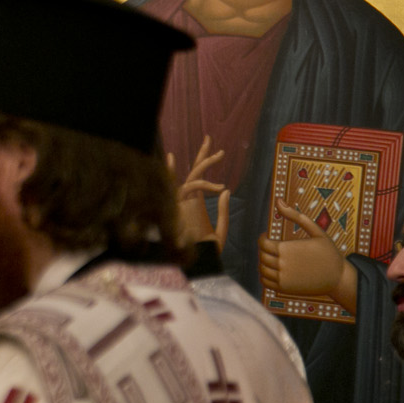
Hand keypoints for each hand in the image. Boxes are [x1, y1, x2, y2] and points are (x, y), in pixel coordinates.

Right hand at [169, 136, 229, 250]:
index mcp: (194, 204)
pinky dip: (204, 184)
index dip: (203, 163)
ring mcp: (181, 201)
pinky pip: (191, 187)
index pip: (196, 179)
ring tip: (220, 154)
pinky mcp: (179, 205)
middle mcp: (186, 200)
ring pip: (192, 175)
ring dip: (206, 163)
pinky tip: (219, 186)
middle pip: (193, 171)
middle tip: (209, 138)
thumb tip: (225, 190)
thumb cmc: (207, 252)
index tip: (215, 151)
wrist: (197, 264)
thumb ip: (223, 210)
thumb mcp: (220, 230)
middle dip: (202, 155)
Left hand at [258, 201, 357, 310]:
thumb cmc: (329, 253)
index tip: (267, 237)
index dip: (262, 238)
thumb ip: (295, 215)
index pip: (262, 243)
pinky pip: (265, 282)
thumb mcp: (316, 231)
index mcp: (286, 249)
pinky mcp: (284, 289)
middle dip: (264, 250)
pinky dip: (265, 275)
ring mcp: (282, 278)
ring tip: (274, 258)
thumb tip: (279, 200)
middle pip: (261, 256)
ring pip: (261, 269)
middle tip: (273, 248)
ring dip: (264, 262)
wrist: (339, 278)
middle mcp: (282, 264)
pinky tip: (275, 270)